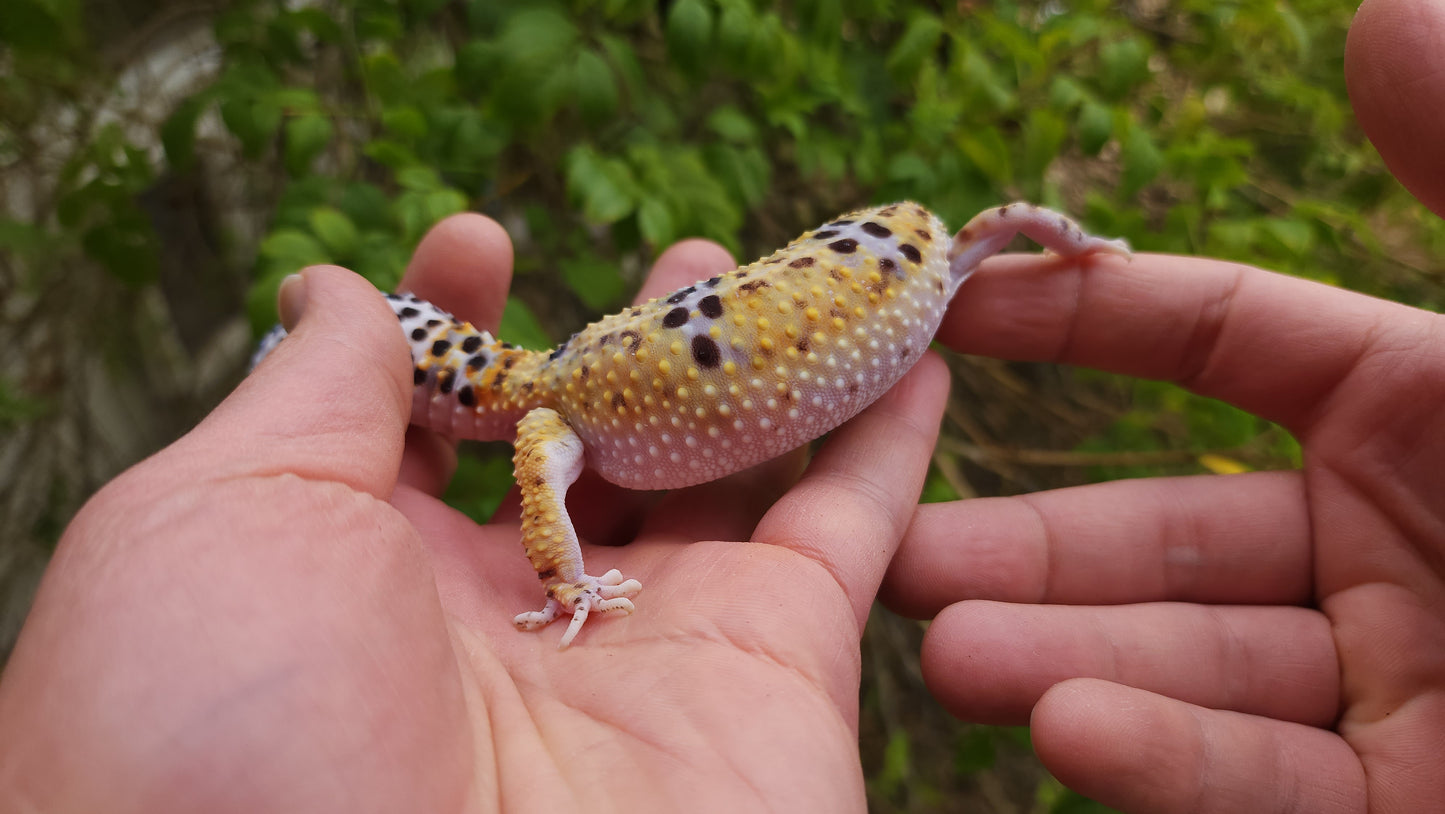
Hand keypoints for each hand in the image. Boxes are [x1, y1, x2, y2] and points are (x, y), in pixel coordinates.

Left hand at [0, 216, 949, 812]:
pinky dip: (893, 442)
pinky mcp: (779, 672)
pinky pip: (853, 532)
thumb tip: (329, 288)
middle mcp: (515, 617)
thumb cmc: (231, 737)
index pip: (431, 423)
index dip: (460, 320)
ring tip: (768, 274)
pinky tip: (915, 353)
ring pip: (728, 473)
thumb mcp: (219, 523)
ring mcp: (656, 646)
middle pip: (595, 445)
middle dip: (627, 344)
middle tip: (673, 256)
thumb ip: (306, 395)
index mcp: (364, 578)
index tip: (480, 241)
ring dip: (755, 370)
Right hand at [881, 1, 1444, 810]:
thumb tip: (1382, 7)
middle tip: (886, 533)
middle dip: (1031, 538)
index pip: (1218, 343)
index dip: (1082, 324)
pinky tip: (1062, 730)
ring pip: (1194, 670)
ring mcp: (1403, 692)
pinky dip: (1166, 760)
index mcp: (1436, 407)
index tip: (950, 317)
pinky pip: (1270, 789)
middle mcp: (1403, 547)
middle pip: (1166, 531)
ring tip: (941, 644)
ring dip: (1062, 655)